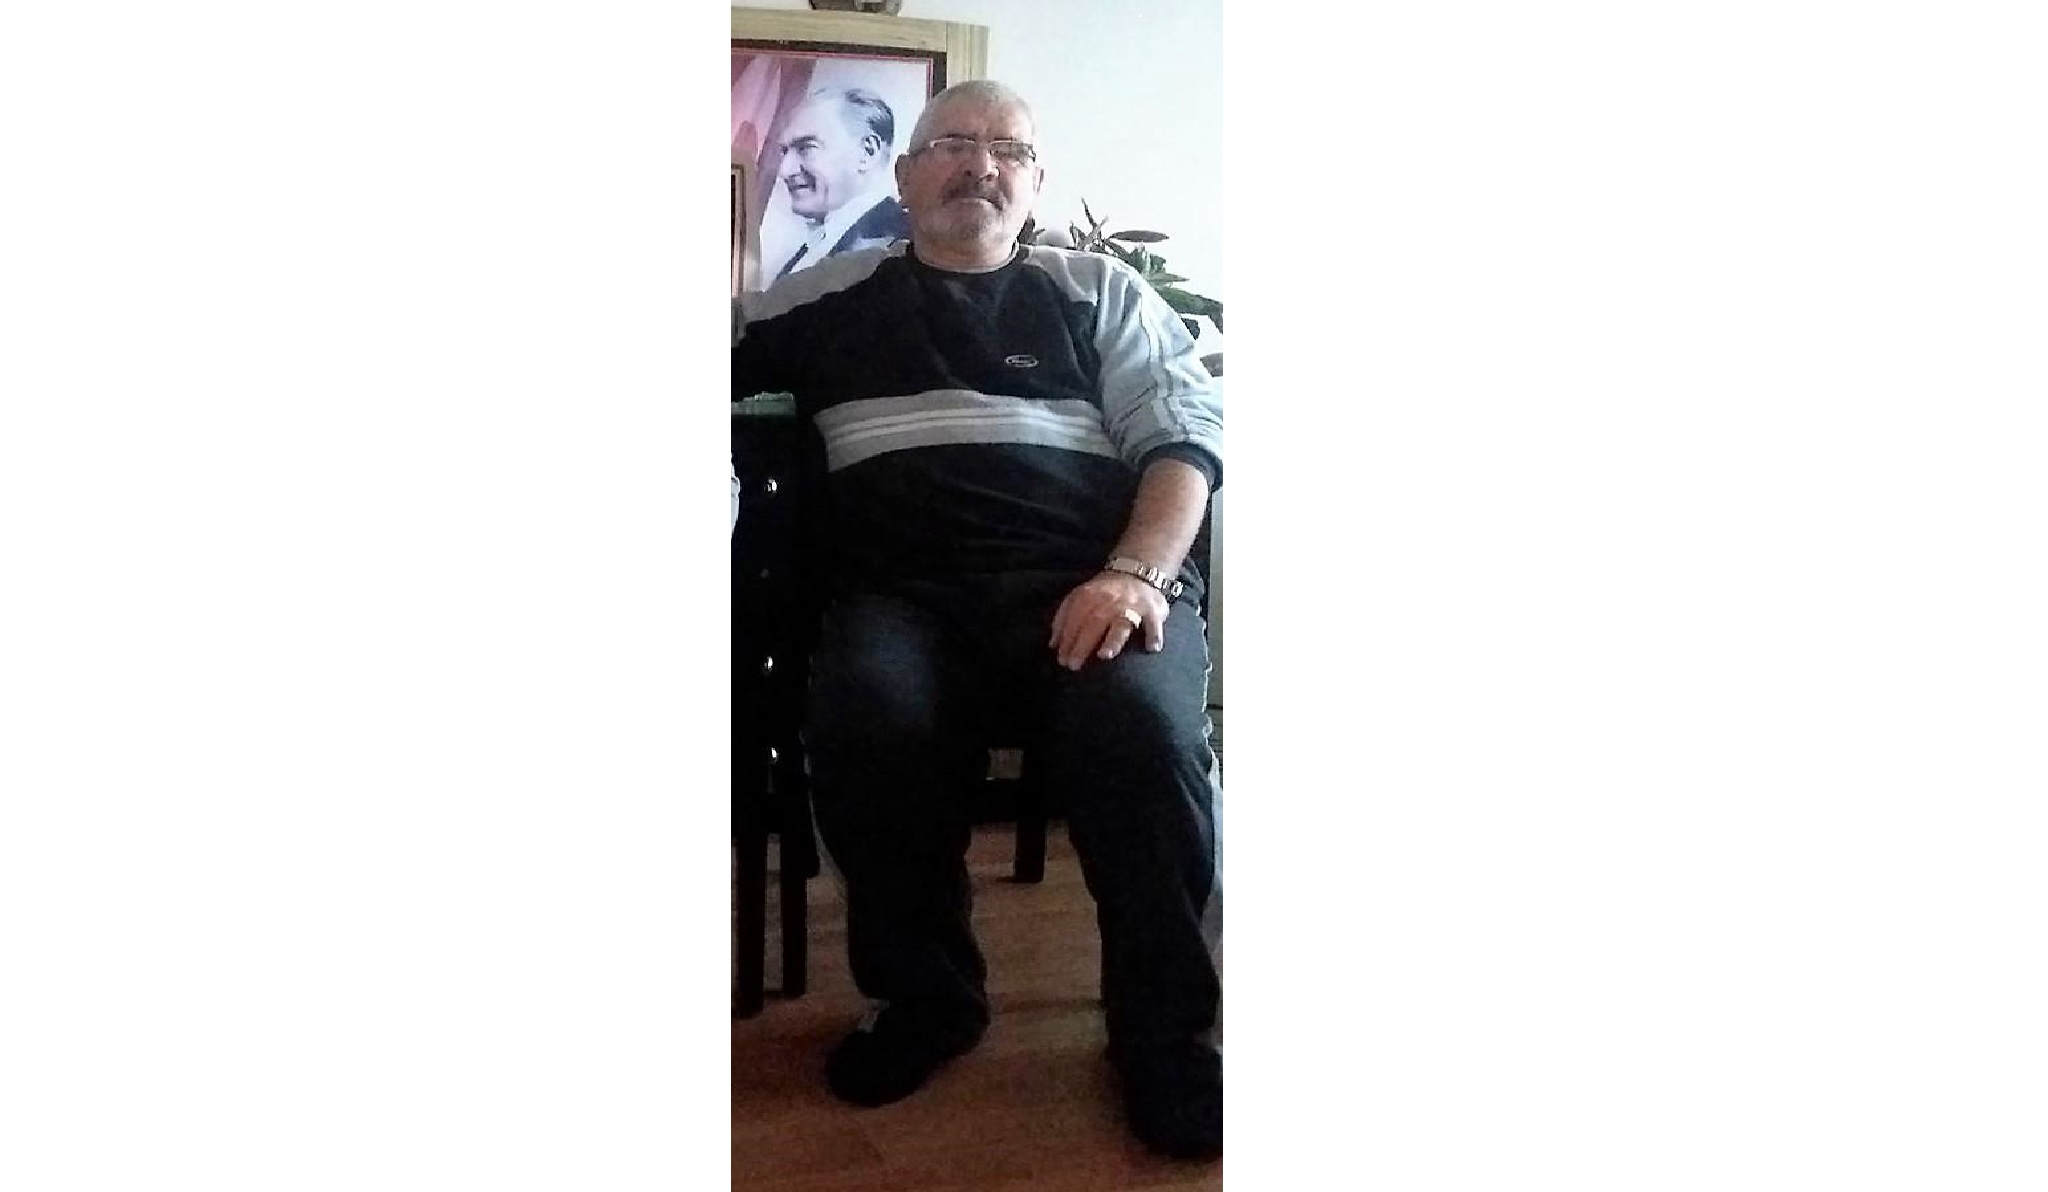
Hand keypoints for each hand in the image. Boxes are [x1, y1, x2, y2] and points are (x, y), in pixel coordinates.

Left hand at [1049, 572, 1169, 670]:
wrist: (1137, 572)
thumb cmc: (1105, 593)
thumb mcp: (1080, 597)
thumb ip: (1064, 617)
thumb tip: (1053, 644)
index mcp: (1090, 596)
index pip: (1076, 619)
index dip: (1067, 638)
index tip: (1061, 658)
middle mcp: (1110, 601)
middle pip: (1094, 623)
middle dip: (1082, 644)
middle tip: (1073, 665)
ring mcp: (1132, 606)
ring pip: (1122, 623)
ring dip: (1112, 640)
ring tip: (1104, 655)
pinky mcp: (1153, 611)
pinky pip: (1154, 624)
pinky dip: (1154, 635)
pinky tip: (1152, 649)